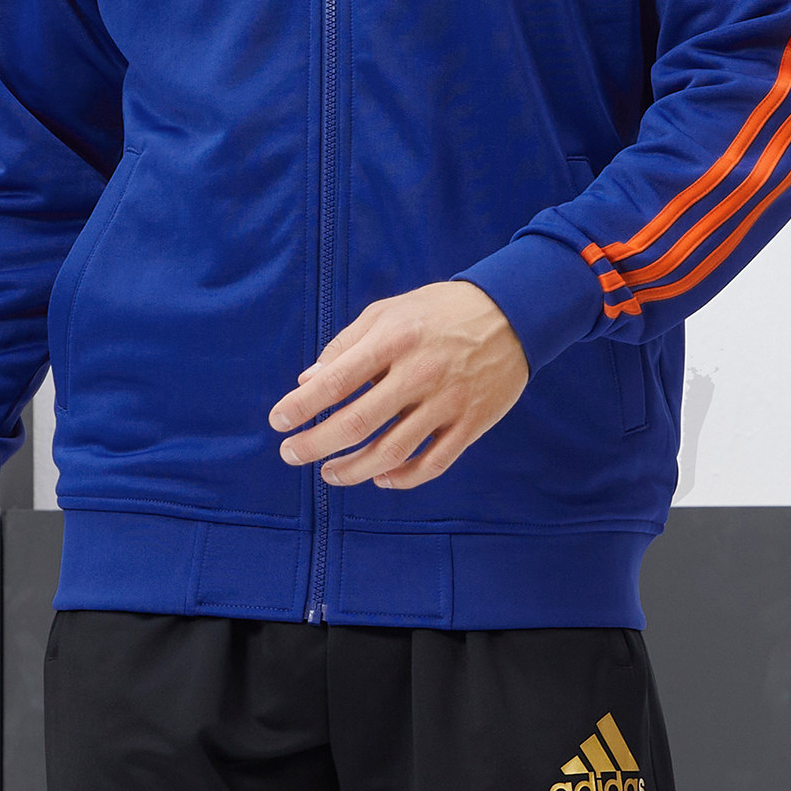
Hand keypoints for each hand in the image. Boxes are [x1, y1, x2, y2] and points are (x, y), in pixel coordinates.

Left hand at [268, 278, 529, 489]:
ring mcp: (448, 403)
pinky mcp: (471, 424)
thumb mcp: (388, 311)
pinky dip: (401, 479)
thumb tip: (307, 382)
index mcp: (395, 339)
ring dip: (352, 470)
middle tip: (291, 453)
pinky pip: (432, 464)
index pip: (337, 381)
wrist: (513, 313)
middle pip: (358, 423)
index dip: (302, 406)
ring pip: (392, 453)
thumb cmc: (439, 311)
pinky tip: (378, 478)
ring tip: (328, 473)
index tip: (278, 422)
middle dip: (316, 445)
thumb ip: (345, 345)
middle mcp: (420, 373)